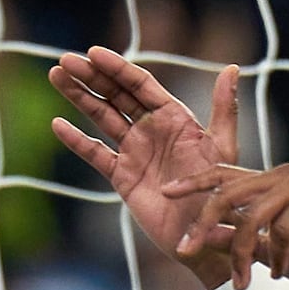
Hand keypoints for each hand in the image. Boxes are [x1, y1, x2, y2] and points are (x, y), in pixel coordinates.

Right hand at [52, 49, 244, 259]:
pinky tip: (58, 124)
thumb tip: (232, 67)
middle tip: (65, 60)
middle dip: (91, 76)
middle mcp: (152, 129)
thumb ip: (223, 109)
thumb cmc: (220, 193)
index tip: (93, 53)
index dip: (116, 68)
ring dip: (79, 97)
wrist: (205, 236)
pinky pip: (96, 154)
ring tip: (56, 75)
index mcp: (174, 117)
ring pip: (102, 117)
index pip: (140, 85)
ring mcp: (135, 151)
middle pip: (116, 95)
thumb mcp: (222, 148)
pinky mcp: (122, 176)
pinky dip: (77, 141)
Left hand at [180, 165, 288, 289]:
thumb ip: (239, 242)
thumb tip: (202, 237)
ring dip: (242, 255)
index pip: (224, 175)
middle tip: (185, 250)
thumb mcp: (269, 254)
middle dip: (202, 223)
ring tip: (243, 284)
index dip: (194, 181)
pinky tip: (283, 275)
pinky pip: (282, 230)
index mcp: (270, 184)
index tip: (166, 193)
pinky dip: (278, 258)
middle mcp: (283, 176)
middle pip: (228, 193)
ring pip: (252, 217)